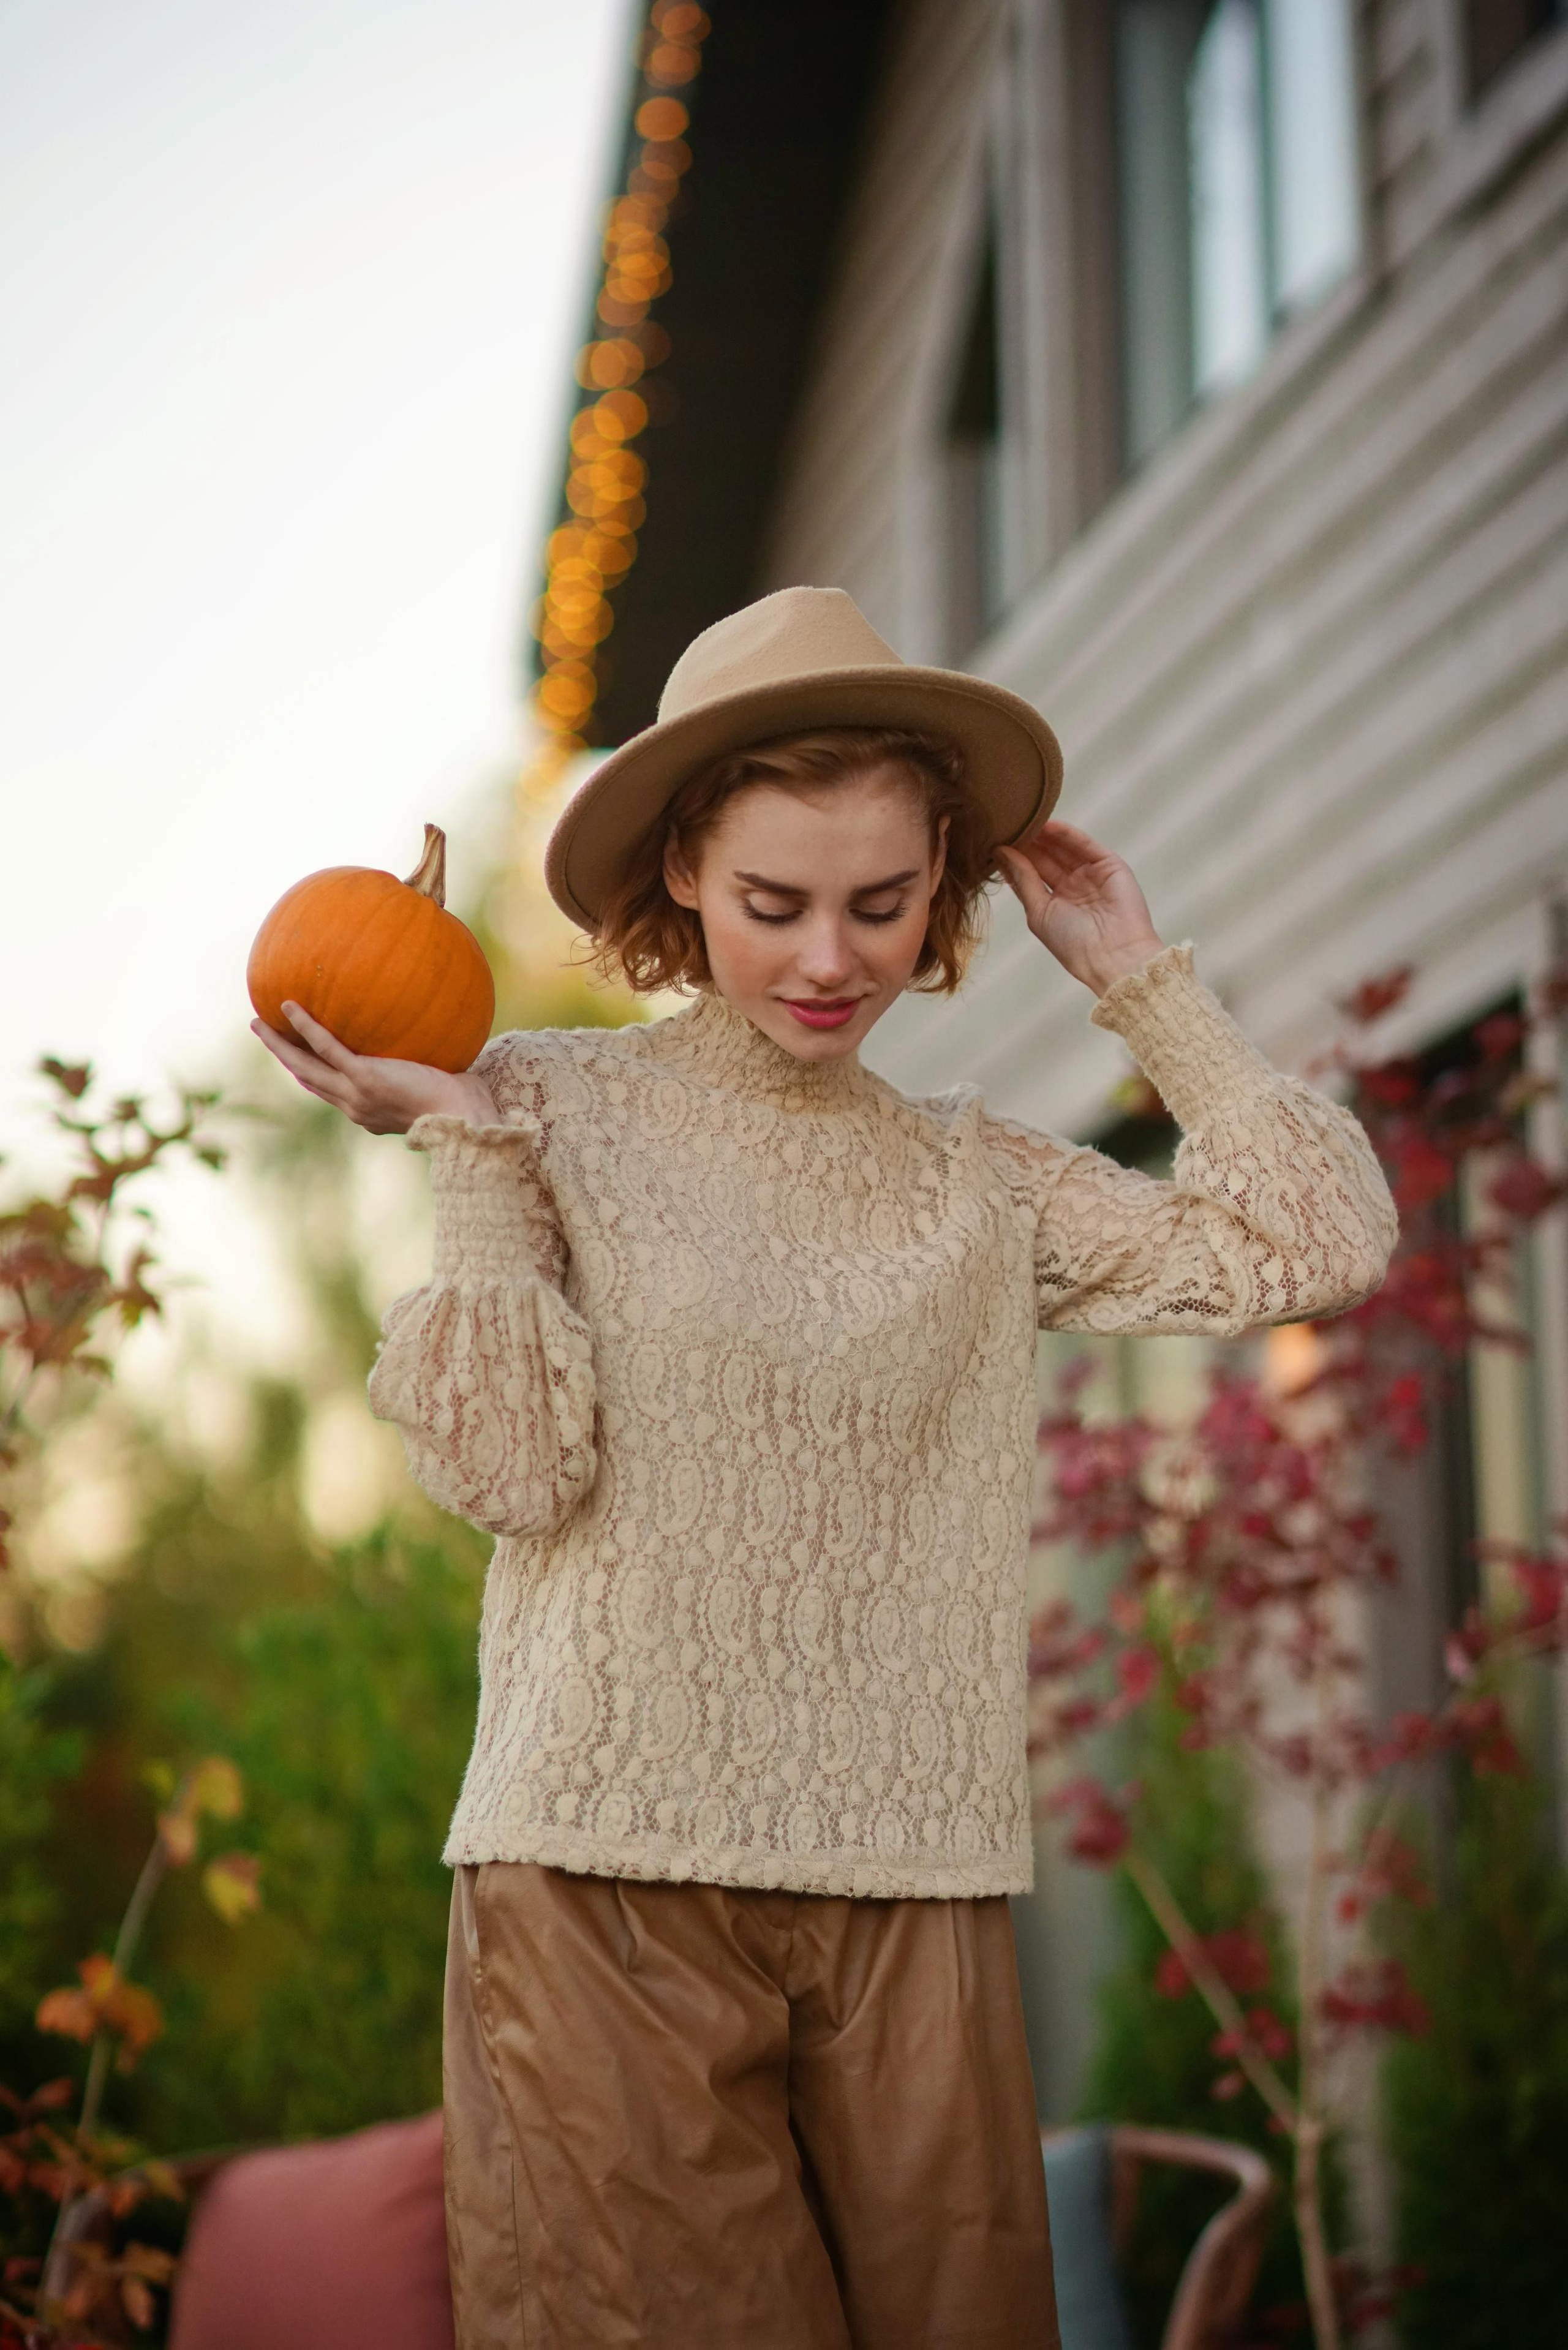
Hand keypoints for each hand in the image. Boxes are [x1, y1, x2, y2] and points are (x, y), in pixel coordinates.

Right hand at [251, 1001, 499, 1134]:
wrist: (464, 1118)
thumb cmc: (465, 1104)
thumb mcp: (442, 1087)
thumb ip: (431, 1071)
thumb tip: (443, 1045)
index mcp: (369, 1112)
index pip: (333, 1092)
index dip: (312, 1074)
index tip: (300, 1059)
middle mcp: (356, 1106)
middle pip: (308, 1079)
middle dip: (285, 1058)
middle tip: (265, 1036)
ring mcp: (356, 1094)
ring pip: (306, 1067)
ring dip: (279, 1045)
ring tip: (259, 1023)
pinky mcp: (364, 1077)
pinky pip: (327, 1047)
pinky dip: (306, 1027)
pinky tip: (289, 1006)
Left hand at [995, 821, 1164, 996]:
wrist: (1113, 956)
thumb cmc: (1073, 944)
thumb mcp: (1039, 912)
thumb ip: (1022, 880)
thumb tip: (1000, 853)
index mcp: (1054, 903)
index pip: (1031, 874)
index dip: (1014, 859)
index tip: (993, 842)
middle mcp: (1072, 886)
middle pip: (1045, 858)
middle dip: (1027, 843)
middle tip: (1006, 825)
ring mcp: (1091, 874)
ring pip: (1063, 848)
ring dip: (1044, 835)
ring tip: (1022, 819)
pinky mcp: (1109, 865)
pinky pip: (1085, 845)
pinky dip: (1067, 834)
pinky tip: (1047, 825)